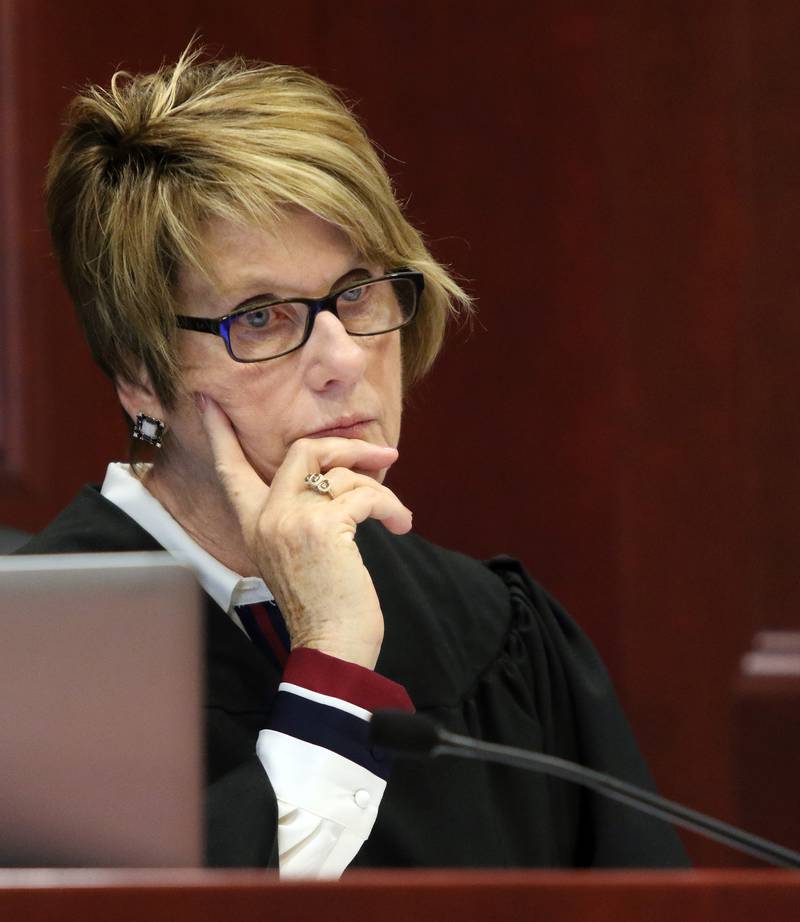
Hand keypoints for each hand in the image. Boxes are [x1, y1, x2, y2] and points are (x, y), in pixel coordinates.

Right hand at [197, 394, 411, 669]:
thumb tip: (341, 479)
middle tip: (383, 453)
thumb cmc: (325, 605)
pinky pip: (366, 494)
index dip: (221, 432)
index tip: (207, 400)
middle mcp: (266, 517)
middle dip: (347, 446)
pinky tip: (401, 524)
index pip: (230, 469)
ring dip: (380, 489)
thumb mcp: (298, 555)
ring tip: (396, 516)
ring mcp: (292, 520)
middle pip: (302, 449)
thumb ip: (302, 517)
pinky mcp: (324, 527)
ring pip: (343, 474)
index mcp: (254, 524)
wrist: (332, 646)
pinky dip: (391, 506)